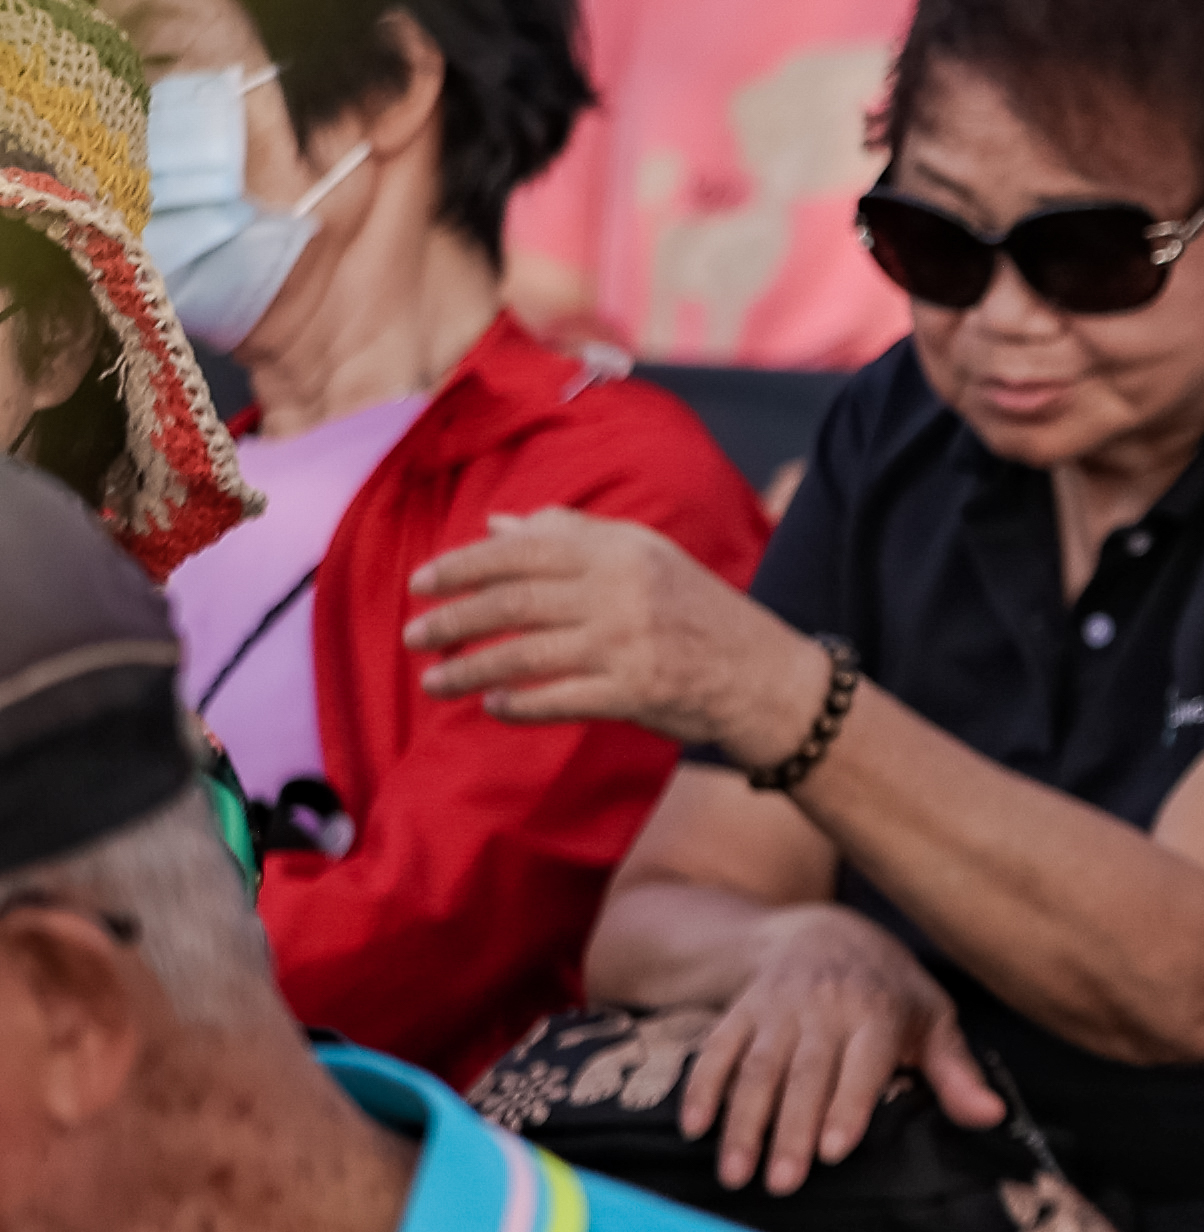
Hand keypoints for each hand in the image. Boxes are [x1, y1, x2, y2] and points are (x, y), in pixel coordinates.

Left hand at [408, 508, 816, 760]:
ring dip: (470, 669)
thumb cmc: (697, 610)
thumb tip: (498, 525)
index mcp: (619, 551)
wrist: (763, 674)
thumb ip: (572, 534)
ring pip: (525, 654)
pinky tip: (491, 706)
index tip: (421, 583)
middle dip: (453, 619)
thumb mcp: (645, 554)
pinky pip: (559, 699)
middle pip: (513, 602)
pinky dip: (519, 705)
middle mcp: (620, 593)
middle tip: (412, 634)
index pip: (521, 552)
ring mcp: (627, 644)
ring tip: (434, 680)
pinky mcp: (634, 692)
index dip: (463, 566)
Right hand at [677, 906, 1006, 1193]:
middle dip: (790, 1131)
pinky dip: (702, 1088)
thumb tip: (992, 1116)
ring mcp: (776, 1008)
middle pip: (804, 1074)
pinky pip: (716, 1050)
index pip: (863, 1062)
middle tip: (782, 1185)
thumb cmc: (890, 990)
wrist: (822, 930)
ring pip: (756, 1068)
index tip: (834, 1151)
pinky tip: (694, 1130)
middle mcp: (825, 1008)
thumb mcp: (933, 1018)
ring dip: (743, 1123)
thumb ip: (957, 1072)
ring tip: (736, 1175)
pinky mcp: (740, 1011)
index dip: (848, 1105)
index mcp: (878, 1012)